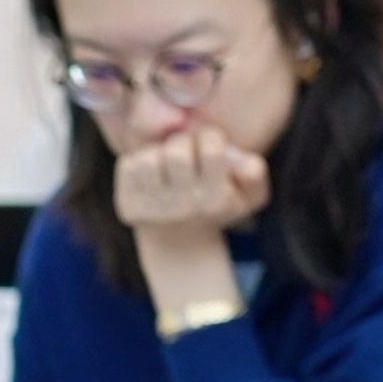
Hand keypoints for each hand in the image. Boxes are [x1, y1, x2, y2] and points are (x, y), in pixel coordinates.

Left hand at [113, 126, 270, 236]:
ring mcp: (153, 209)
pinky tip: (149, 173)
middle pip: (176, 151)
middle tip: (185, 151)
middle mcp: (184, 206)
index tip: (209, 146)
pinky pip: (127, 164)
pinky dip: (137, 161)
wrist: (179, 245)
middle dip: (182, 142)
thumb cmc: (216, 207)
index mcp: (215, 199)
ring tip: (165, 162)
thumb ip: (255, 174)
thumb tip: (241, 161)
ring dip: (158, 151)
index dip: (211, 137)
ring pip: (148, 157)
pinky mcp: (128, 207)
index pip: (211, 147)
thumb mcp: (249, 196)